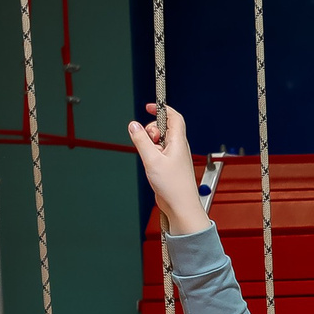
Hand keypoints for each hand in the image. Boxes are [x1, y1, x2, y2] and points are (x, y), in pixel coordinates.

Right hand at [125, 101, 212, 233]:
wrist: (180, 206)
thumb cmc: (173, 186)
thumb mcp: (152, 160)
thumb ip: (141, 141)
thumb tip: (133, 125)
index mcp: (178, 141)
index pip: (174, 116)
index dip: (162, 109)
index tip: (149, 107)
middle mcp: (178, 147)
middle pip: (164, 127)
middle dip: (151, 129)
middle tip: (148, 141)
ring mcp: (174, 156)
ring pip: (160, 141)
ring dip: (151, 143)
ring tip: (150, 157)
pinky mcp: (169, 165)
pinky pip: (159, 152)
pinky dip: (152, 153)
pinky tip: (151, 164)